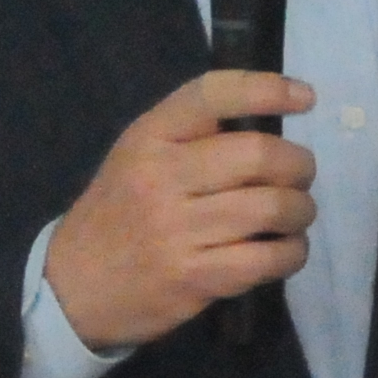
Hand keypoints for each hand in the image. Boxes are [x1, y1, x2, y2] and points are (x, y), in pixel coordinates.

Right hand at [43, 69, 320, 352]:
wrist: (72, 288)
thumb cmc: (117, 214)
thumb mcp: (136, 156)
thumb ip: (190, 135)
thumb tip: (270, 124)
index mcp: (149, 137)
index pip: (213, 95)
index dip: (266, 89)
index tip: (305, 98)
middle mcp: (162, 177)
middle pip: (259, 155)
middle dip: (299, 166)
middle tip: (299, 177)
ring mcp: (178, 230)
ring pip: (272, 208)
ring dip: (300, 211)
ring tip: (295, 216)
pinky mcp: (194, 277)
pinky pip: (267, 259)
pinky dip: (292, 253)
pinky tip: (285, 250)